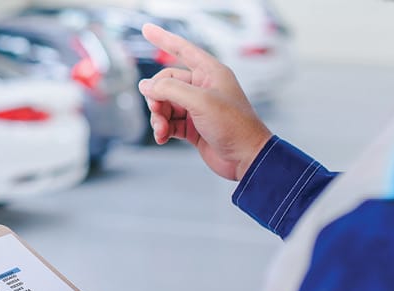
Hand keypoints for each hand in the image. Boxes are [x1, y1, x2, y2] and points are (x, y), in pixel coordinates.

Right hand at [138, 23, 272, 180]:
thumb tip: (146, 86)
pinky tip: (162, 137)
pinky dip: (162, 129)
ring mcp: (197, 108)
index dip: (163, 39)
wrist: (246, 158)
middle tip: (157, 111)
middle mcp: (203, 87)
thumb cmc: (234, 126)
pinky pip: (169, 122)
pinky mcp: (193, 127)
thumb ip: (170, 89)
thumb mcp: (201, 102)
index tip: (146, 29)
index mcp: (211, 73)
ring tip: (161, 130)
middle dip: (157, 97)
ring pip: (165, 104)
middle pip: (167, 82)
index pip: (183, 49)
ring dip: (158, 117)